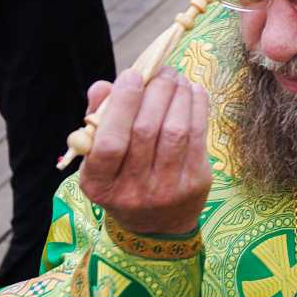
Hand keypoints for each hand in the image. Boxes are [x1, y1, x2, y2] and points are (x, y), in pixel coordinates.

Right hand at [76, 68, 211, 234]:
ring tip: (176, 78)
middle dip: (155, 91)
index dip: (122, 105)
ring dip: (177, 95)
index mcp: (99, 184)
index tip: (131, 75)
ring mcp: (166, 190)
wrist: (157, 225)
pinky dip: (197, 107)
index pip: (109, 144)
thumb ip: (98, 120)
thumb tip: (102, 86)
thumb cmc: (122, 178)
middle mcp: (132, 191)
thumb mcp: (100, 158)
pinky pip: (198, 137)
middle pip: (145, 131)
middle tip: (161, 70)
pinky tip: (193, 91)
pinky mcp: (195, 183)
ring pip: (175, 131)